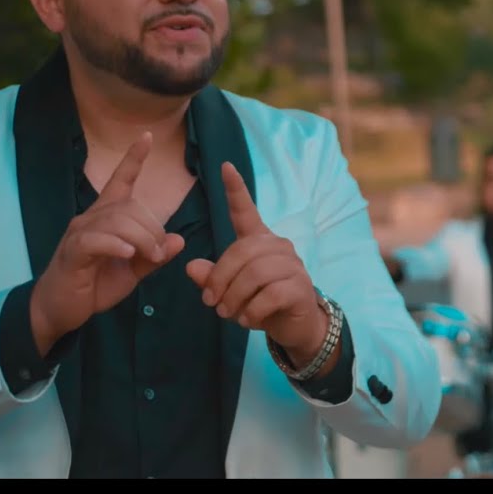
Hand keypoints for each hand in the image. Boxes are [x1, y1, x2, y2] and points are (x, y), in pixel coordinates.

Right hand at [29, 132, 185, 353]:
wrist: (60, 310)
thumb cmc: (95, 285)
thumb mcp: (132, 271)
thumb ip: (154, 256)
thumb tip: (178, 240)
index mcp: (106, 218)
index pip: (121, 181)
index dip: (134, 159)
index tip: (147, 136)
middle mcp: (91, 218)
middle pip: (130, 207)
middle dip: (152, 229)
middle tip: (157, 254)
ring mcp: (79, 234)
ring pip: (117, 221)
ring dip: (140, 239)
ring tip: (147, 258)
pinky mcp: (73, 252)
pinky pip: (97, 240)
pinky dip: (116, 245)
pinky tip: (127, 255)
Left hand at [186, 161, 326, 365]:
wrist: (295, 327)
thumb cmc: (261, 303)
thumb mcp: (231, 291)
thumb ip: (212, 278)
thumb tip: (191, 266)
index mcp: (259, 241)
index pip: (246, 211)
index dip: (236, 190)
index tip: (225, 166)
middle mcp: (278, 246)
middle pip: (241, 251)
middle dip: (220, 278)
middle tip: (211, 302)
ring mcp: (293, 265)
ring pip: (255, 274)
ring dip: (235, 297)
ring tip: (227, 314)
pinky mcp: (300, 287)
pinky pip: (269, 294)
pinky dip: (252, 310)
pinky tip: (246, 320)